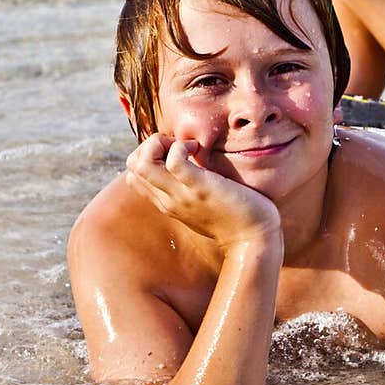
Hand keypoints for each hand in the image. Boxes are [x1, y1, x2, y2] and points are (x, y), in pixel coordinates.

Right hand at [124, 134, 282, 251]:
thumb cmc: (235, 219)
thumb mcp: (203, 204)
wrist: (252, 241)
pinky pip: (174, 161)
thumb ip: (190, 190)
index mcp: (167, 202)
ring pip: (141, 163)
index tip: (174, 152)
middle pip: (132, 165)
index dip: (148, 155)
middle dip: (150, 145)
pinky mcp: (198, 188)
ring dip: (158, 143)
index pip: (134, 175)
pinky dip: (181, 147)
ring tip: (184, 147)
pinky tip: (198, 149)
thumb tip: (192, 165)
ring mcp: (180, 194)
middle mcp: (168, 199)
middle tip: (178, 146)